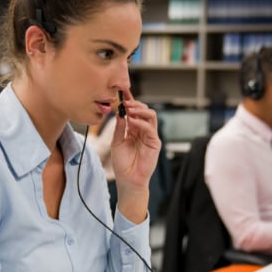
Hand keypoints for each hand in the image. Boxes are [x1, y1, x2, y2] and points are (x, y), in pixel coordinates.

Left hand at [111, 91, 160, 222]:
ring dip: (139, 110)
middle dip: (135, 104)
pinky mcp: (155, 143)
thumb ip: (120, 128)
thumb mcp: (117, 142)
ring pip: (150, 115)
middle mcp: (143, 131)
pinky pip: (150, 128)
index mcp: (134, 130)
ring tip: (129, 109)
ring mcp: (150, 136)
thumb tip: (119, 113)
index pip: (134, 112)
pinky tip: (132, 121)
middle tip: (124, 102)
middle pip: (144, 110)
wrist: (128, 180)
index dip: (129, 101)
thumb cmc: (122, 164)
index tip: (122, 92)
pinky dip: (141, 122)